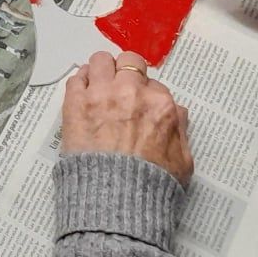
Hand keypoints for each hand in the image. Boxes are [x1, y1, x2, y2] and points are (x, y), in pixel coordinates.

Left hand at [62, 53, 193, 183]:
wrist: (116, 197)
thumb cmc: (150, 183)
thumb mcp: (182, 161)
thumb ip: (180, 130)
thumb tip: (176, 111)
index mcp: (159, 104)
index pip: (154, 83)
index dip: (146, 93)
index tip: (140, 104)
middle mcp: (131, 91)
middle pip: (129, 62)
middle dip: (126, 73)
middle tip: (121, 88)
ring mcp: (101, 93)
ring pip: (100, 60)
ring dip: (102, 70)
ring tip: (100, 85)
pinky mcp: (75, 101)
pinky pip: (76, 76)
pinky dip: (80, 80)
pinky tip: (83, 92)